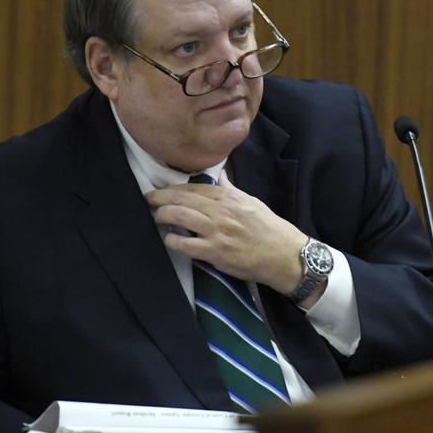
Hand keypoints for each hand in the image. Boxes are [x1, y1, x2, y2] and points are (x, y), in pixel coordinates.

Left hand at [145, 172, 306, 294]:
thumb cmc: (269, 229)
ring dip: (163, 215)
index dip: (173, 188)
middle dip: (160, 198)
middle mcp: (221, 211)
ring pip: (180, 216)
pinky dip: (173, 240)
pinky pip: (186, 244)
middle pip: (182, 199)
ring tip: (156, 217)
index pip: (194, 188)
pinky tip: (169, 239)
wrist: (284, 255)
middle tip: (147, 200)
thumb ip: (231, 190)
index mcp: (229, 198)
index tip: (161, 190)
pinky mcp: (216, 252)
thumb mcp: (251, 202)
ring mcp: (217, 231)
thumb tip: (220, 177)